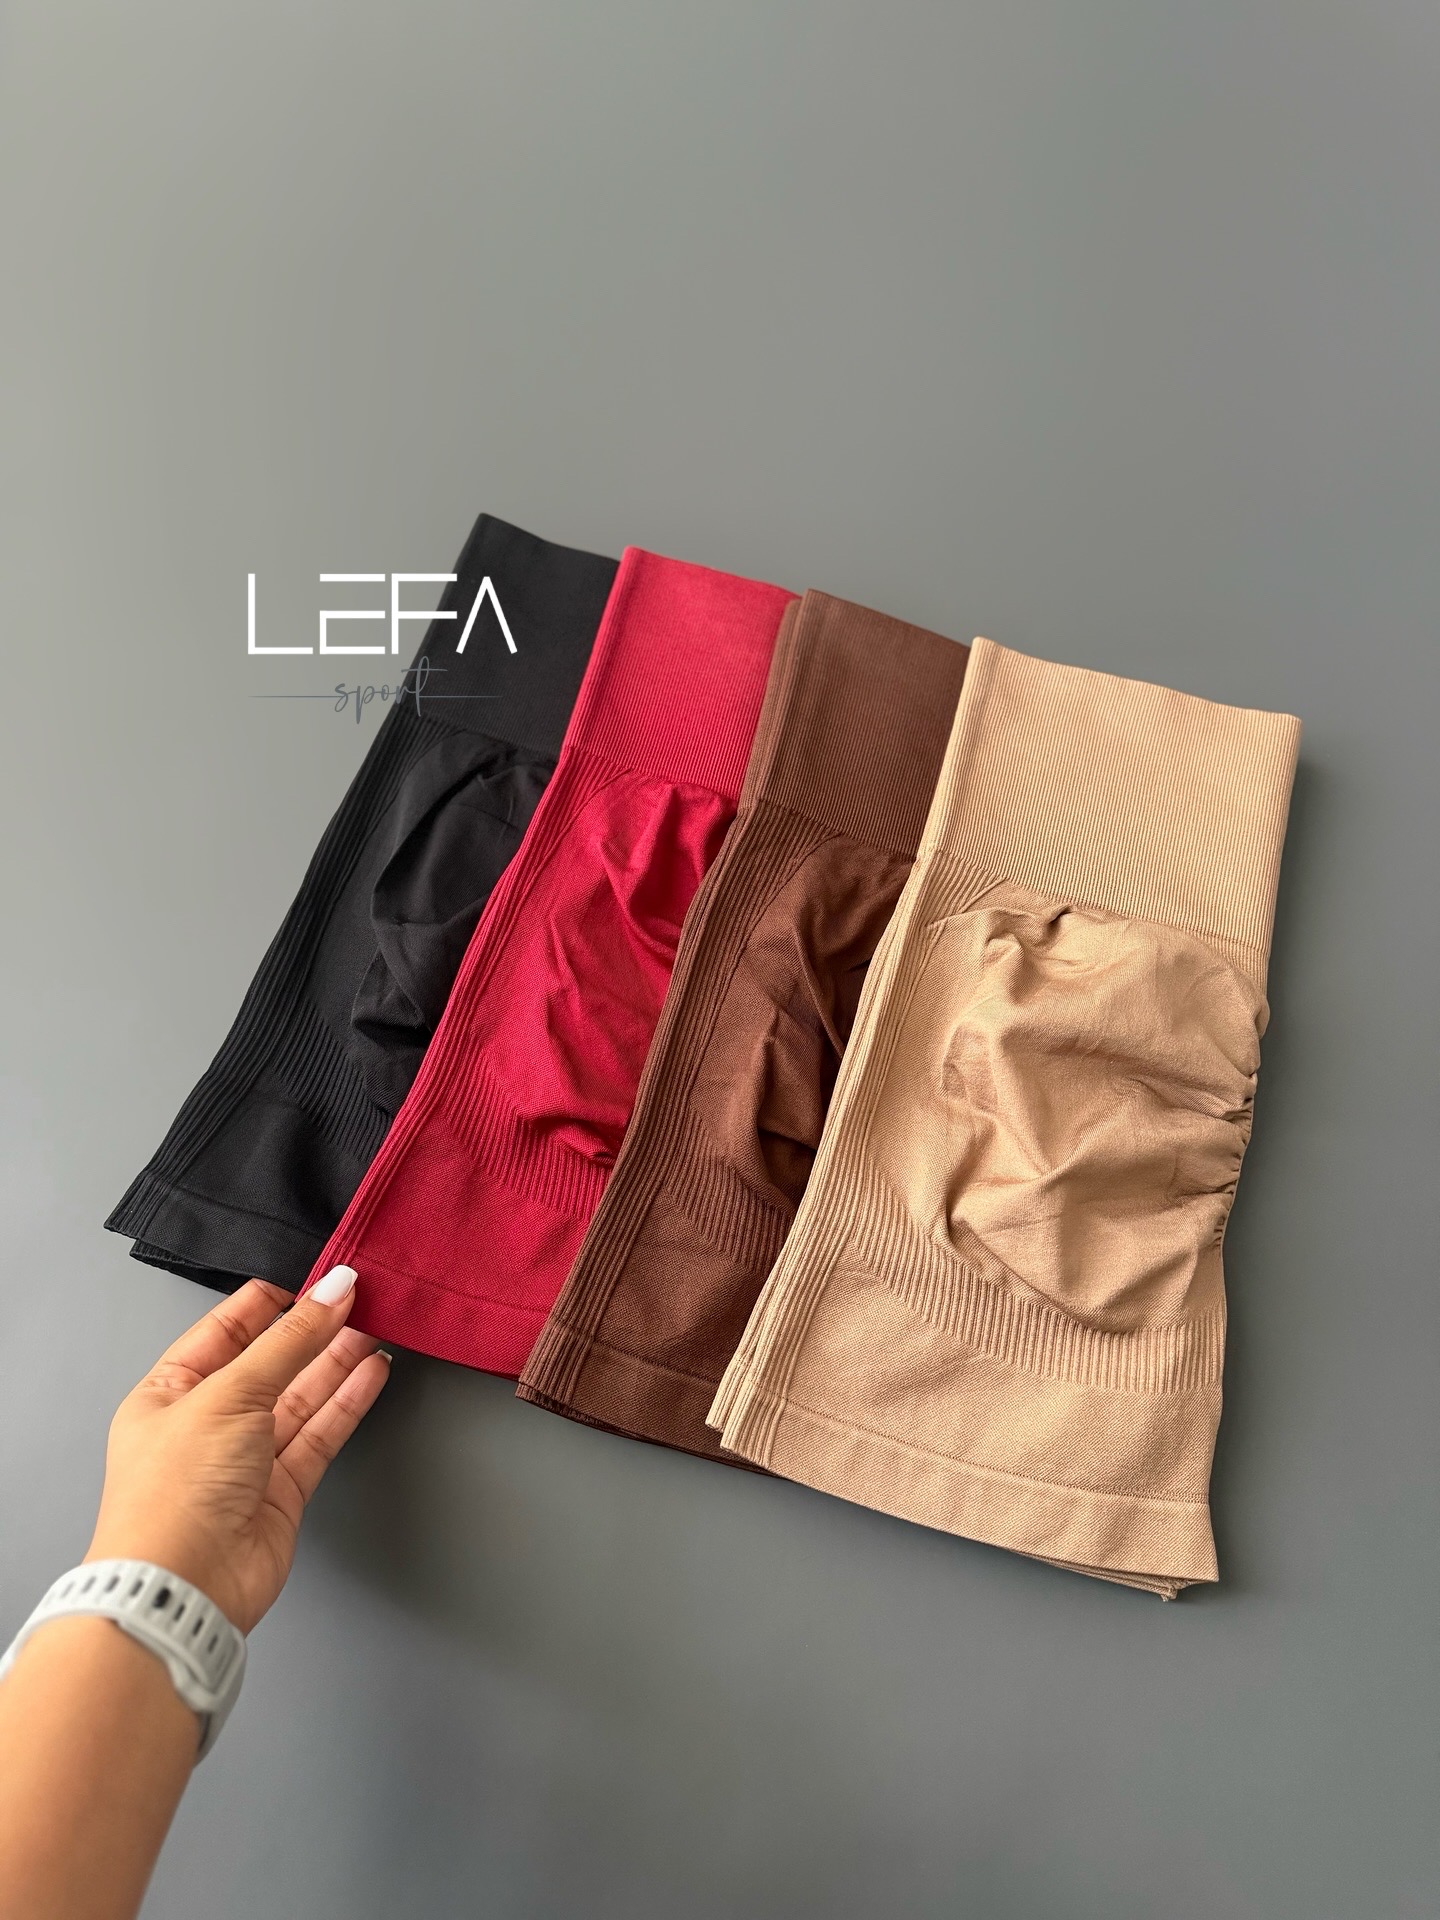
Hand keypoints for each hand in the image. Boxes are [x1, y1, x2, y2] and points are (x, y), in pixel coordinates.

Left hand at [84, 1268, 388, 1633]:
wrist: (183, 1588)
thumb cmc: (173, 1496)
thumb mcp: (227, 1396)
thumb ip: (289, 1342)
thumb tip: (332, 1292)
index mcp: (168, 1393)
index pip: (224, 1331)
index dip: (270, 1302)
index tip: (315, 1275)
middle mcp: (207, 1424)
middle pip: (270, 1362)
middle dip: (314, 1329)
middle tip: (358, 1295)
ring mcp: (246, 1458)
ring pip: (301, 1397)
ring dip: (339, 1361)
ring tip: (377, 1324)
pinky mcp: (282, 1489)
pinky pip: (320, 1433)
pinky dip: (348, 1401)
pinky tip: (372, 1371)